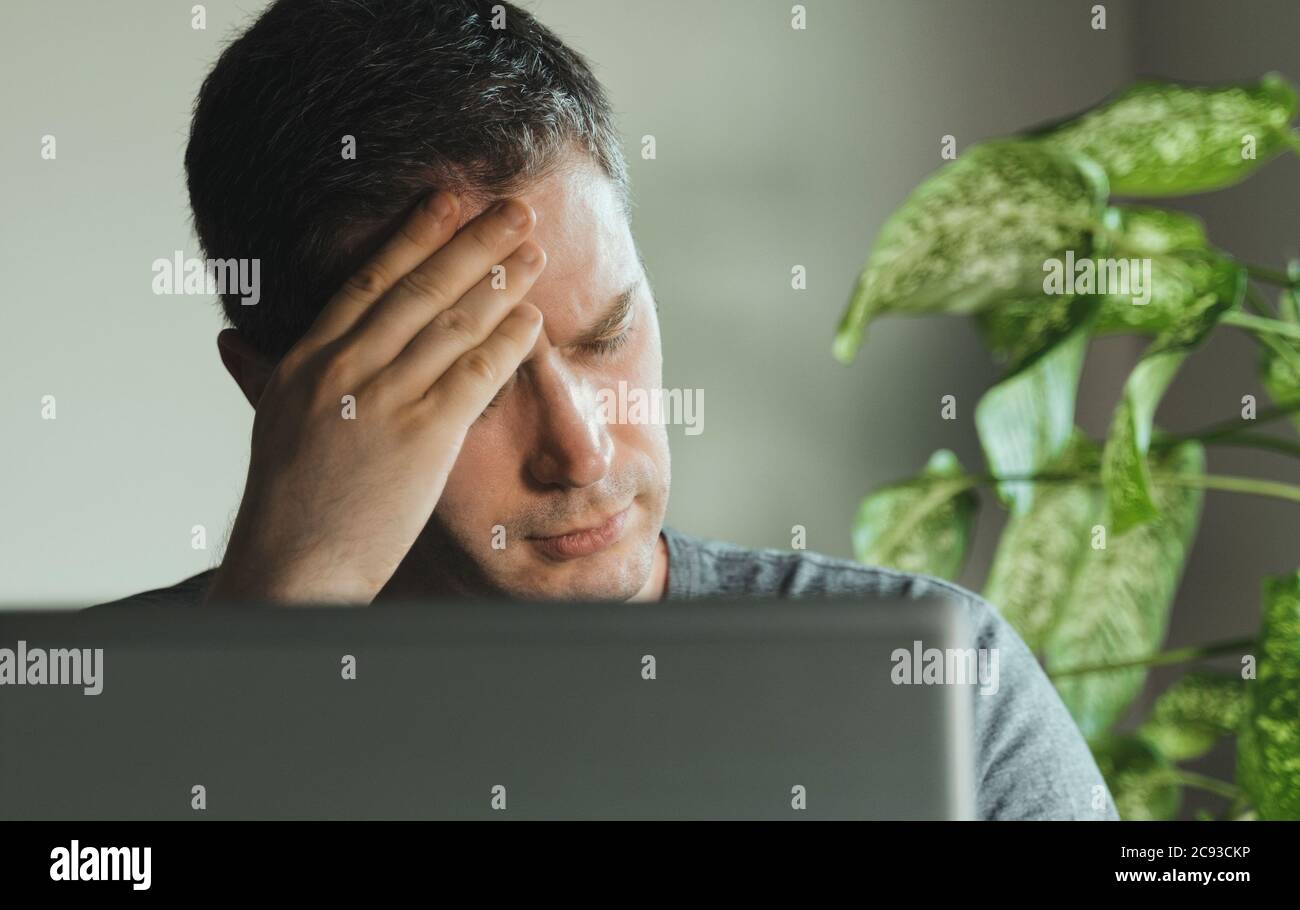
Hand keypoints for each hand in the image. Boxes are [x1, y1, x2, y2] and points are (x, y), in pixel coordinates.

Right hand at [205, 193, 545, 603]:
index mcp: (306, 359)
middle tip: (515, 210)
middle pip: (420, 289)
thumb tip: (230, 342)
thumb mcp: (266, 423)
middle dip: (473, 244)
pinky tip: (533, 321)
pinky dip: (507, 343)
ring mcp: (383, 399)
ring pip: (452, 324)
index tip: (447, 200)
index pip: (369, 281)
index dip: (414, 235)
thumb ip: (258, 375)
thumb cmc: (286, 501)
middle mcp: (344, 368)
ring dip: (499, 283)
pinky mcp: (422, 437)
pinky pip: (475, 375)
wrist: (293, 566)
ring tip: (533, 253)